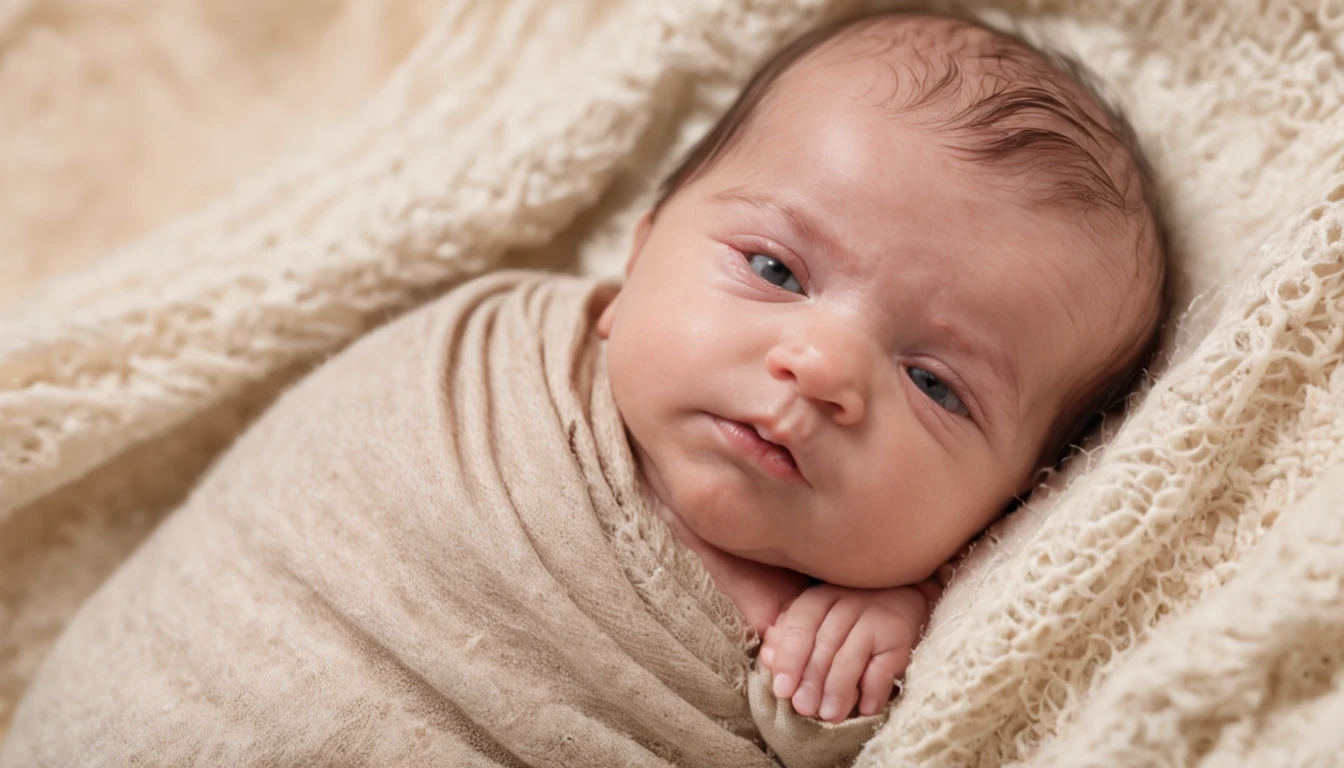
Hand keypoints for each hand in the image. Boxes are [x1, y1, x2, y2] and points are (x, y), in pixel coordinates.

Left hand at [758, 582, 935, 722]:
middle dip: (811, 681)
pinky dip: (872, 693)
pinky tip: (864, 709)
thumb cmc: (848, 619)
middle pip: (824, 645)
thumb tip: (766, 658)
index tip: (782, 690)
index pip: (799, 626)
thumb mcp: (816, 622)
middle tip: (803, 709)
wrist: (900, 600)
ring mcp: (874, 617)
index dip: (789, 659)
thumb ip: (789, 640)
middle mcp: (846, 603)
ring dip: (838, 691)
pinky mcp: (898, 636)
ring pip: (849, 658)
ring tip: (830, 715)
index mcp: (819, 599)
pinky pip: (882, 670)